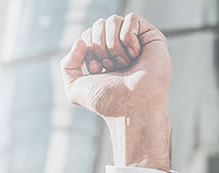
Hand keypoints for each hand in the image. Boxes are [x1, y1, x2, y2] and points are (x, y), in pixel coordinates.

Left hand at [60, 14, 170, 169]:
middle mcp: (119, 46)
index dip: (88, 50)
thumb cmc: (107, 101)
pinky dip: (128, 38)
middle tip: (111, 68)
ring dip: (113, 46)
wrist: (131, 107)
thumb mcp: (75, 87)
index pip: (87, 34)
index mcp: (103, 55)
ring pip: (113, 20)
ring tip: (123, 64)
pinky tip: (135, 55)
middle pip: (98, 25)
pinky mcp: (151, 36)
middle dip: (99, 48)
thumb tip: (80, 41)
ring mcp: (136, 40)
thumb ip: (67, 65)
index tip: (98, 71)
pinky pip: (131, 19)